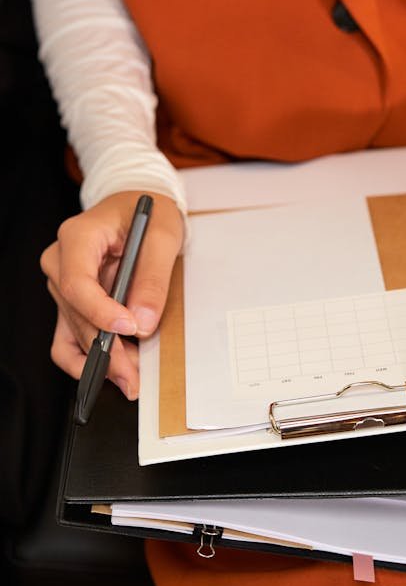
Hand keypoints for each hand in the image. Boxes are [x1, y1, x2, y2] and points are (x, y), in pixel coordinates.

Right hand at [40, 191, 183, 398]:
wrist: (140, 206)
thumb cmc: (149, 214)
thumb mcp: (163, 237)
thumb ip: (153, 278)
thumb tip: (144, 323)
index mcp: (78, 238)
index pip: (77, 283)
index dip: (100, 312)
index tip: (129, 329)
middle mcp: (61, 262)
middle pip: (76, 314)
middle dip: (105, 349)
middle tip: (135, 375)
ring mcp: (63, 284)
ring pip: (73, 332)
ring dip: (99, 360)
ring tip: (131, 379)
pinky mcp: (72, 302)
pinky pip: (67, 338)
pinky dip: (85, 359)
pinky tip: (109, 373)